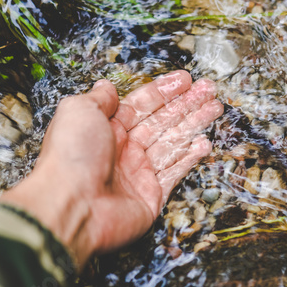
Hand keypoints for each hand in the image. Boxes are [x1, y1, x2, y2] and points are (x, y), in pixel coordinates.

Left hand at [0, 71, 222, 268]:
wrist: (72, 206)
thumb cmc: (71, 156)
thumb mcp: (79, 111)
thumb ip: (99, 98)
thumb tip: (107, 86)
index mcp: (107, 128)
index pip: (143, 104)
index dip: (165, 91)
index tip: (185, 79)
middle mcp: (124, 149)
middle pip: (163, 121)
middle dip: (187, 104)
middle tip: (209, 90)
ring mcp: (139, 173)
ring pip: (174, 142)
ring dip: (195, 124)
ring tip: (215, 108)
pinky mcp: (151, 195)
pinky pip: (175, 172)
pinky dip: (191, 157)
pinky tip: (204, 143)